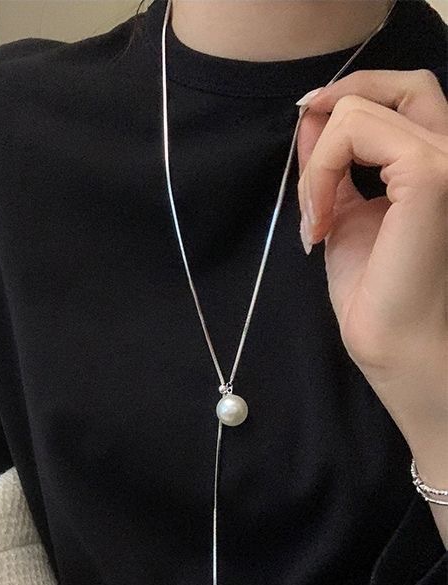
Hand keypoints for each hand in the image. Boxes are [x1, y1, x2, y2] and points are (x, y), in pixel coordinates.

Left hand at [296, 69, 447, 381]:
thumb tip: (311, 118)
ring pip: (359, 110)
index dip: (349, 102)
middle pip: (399, 85)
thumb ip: (334, 165)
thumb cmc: (377, 291)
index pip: (405, 96)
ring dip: (317, 163)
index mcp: (438, 161)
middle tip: (305, 158)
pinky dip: (320, 173)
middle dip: (335, 108)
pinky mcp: (431, 175)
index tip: (307, 135)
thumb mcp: (346, 212)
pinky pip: (355, 133)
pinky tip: (319, 222)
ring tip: (314, 216)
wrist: (396, 344)